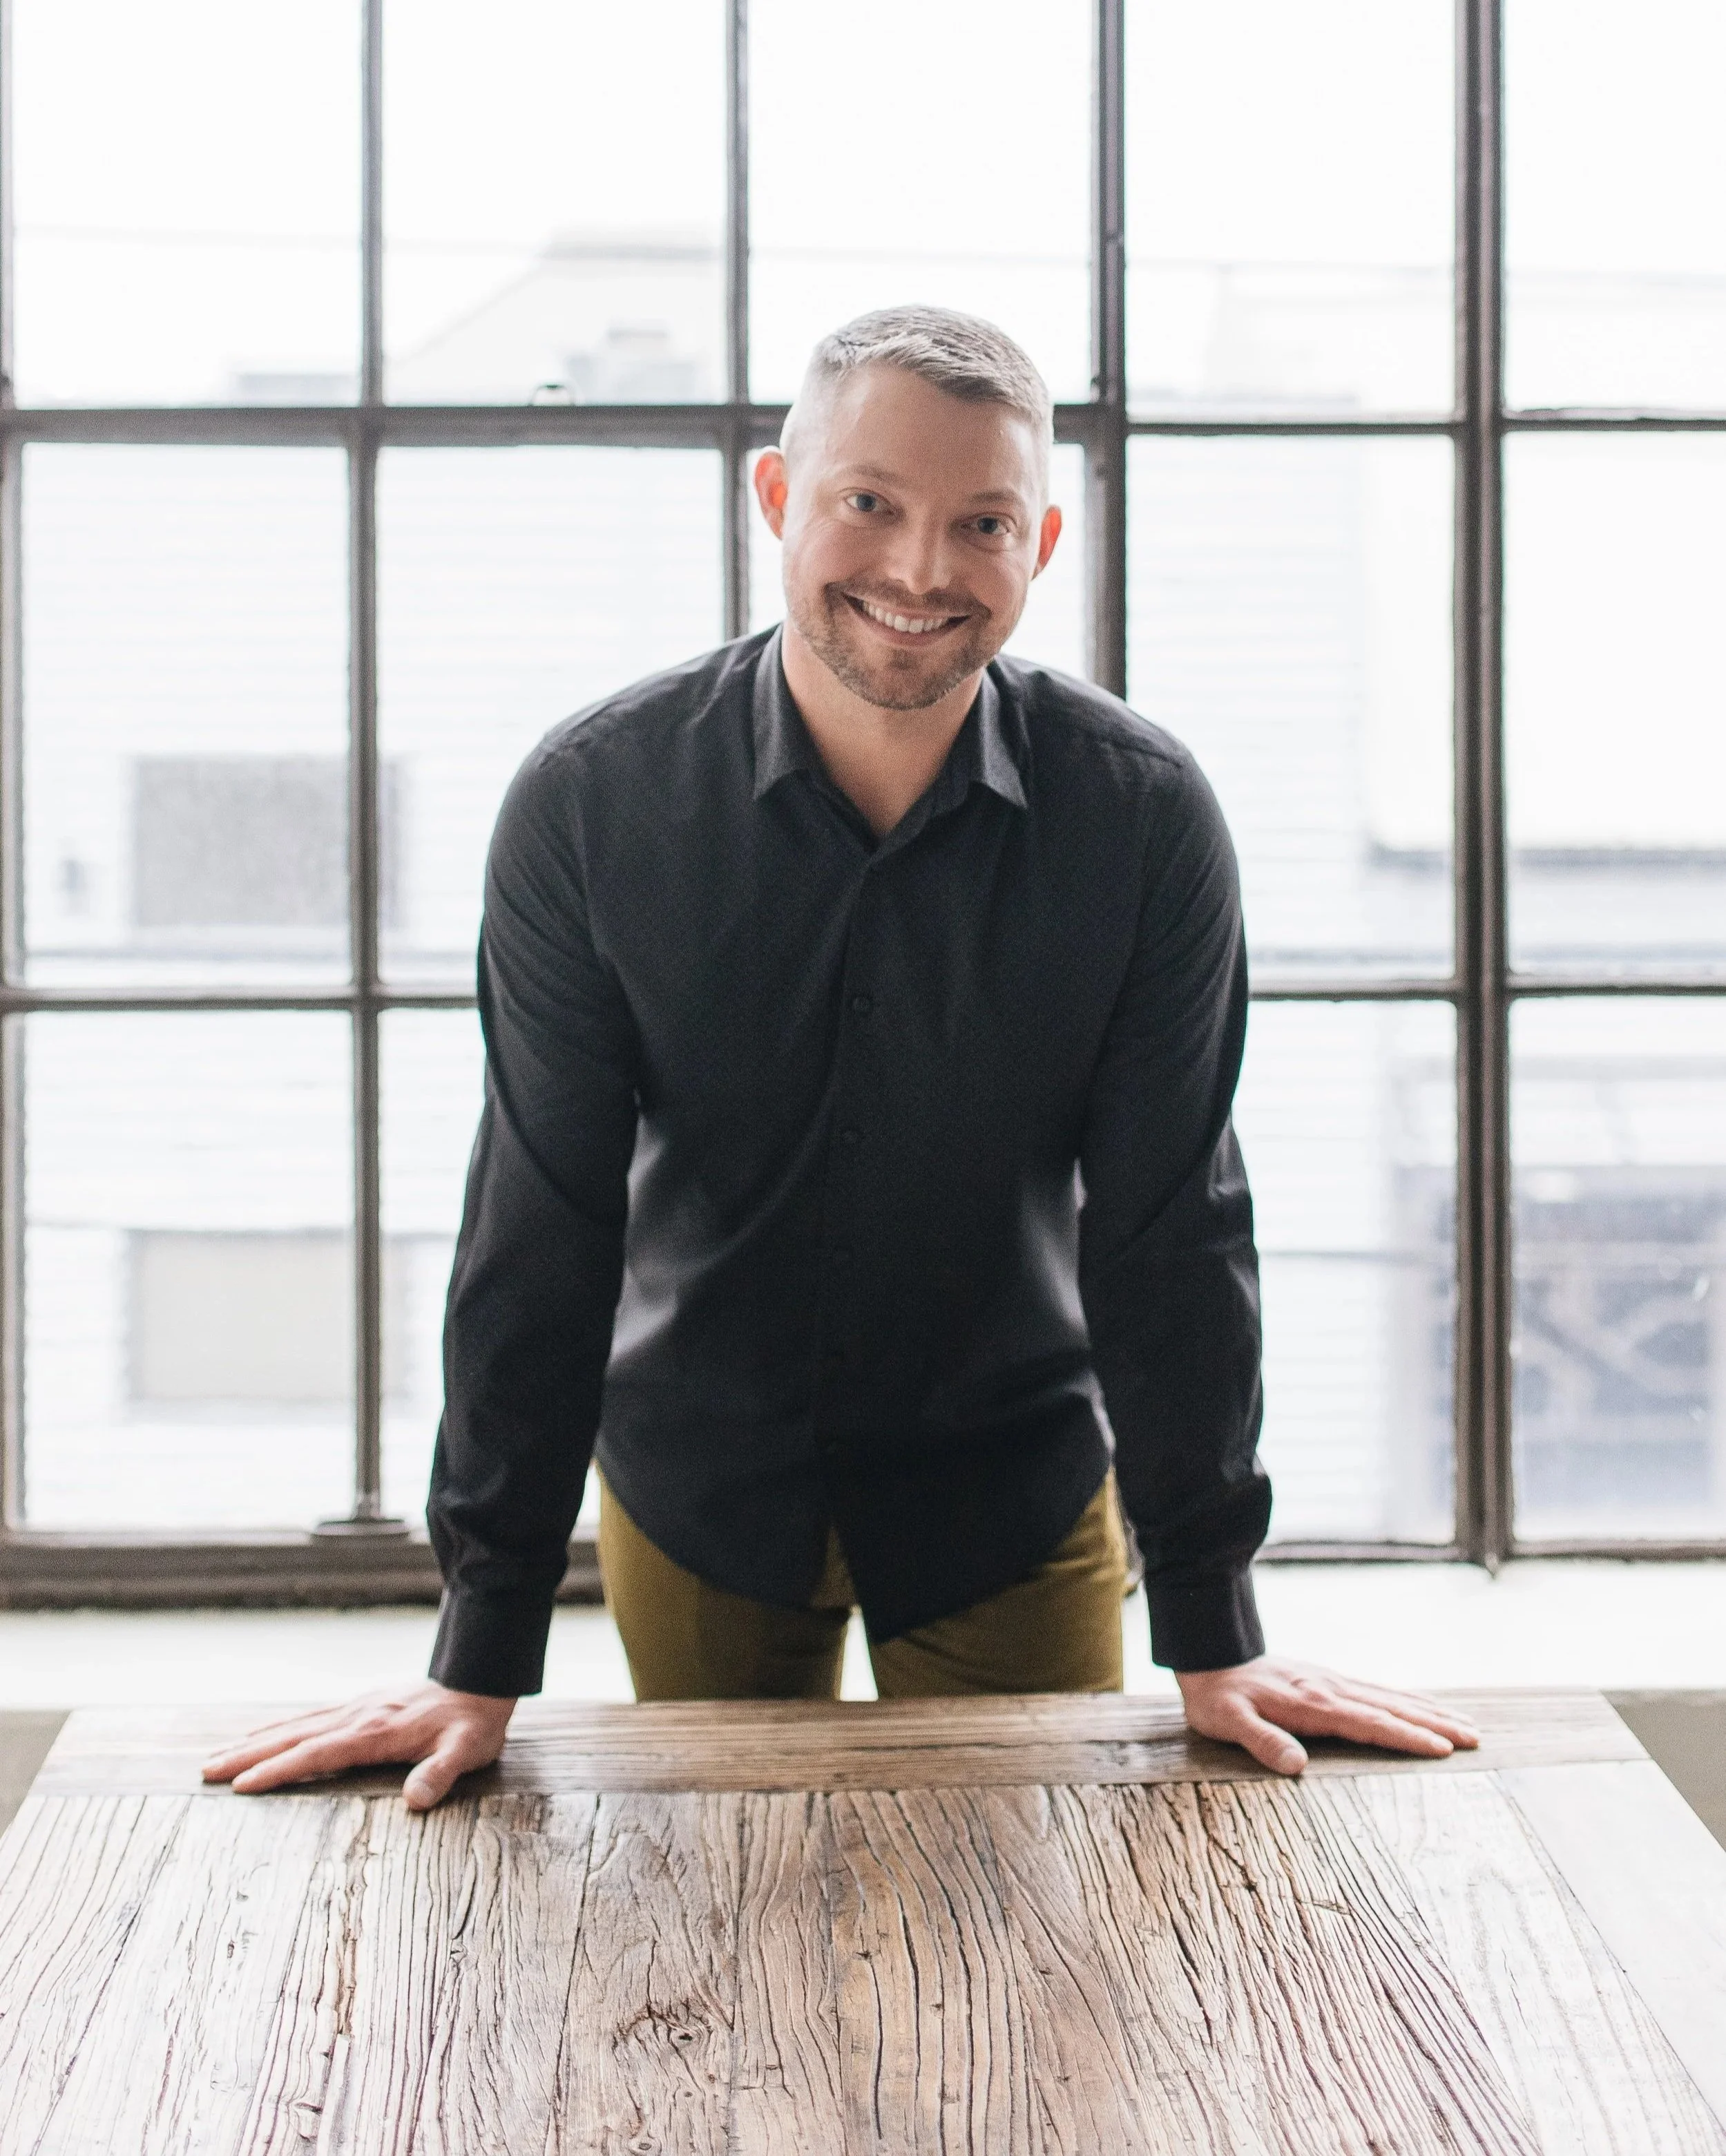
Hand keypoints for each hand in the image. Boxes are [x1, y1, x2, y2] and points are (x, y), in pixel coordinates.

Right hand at [200, 1680, 516, 1811]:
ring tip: (220, 1754)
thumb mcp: (466, 1752)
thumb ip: (440, 1774)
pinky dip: (282, 1727)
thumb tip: (415, 1801)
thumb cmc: (473, 1723)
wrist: (480, 1679)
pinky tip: (268, 1734)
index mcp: (375, 1733)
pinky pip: (311, 1717)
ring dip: (257, 1739)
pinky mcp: (361, 1705)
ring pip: (296, 1724)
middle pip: (293, 1736)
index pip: (316, 1754)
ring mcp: (356, 1707)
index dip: (278, 1770)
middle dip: (248, 1754)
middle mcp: (357, 1716)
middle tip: (205, 1770)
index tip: (241, 1785)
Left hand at [1176, 1657, 1479, 1776]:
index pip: (1371, 1723)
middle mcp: (1330, 1690)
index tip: (1444, 1748)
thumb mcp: (1229, 1722)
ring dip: (1428, 1710)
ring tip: (1464, 1723)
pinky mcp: (1326, 1680)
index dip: (1407, 1736)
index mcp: (1313, 1705)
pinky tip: (1418, 1706)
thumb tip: (1296, 1766)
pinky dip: (1405, 1700)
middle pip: (1392, 1708)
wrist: (1210, 1654)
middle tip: (1476, 1738)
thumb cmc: (1219, 1697)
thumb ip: (1262, 1742)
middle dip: (1435, 1724)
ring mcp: (1331, 1682)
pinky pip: (1376, 1691)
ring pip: (1390, 1697)